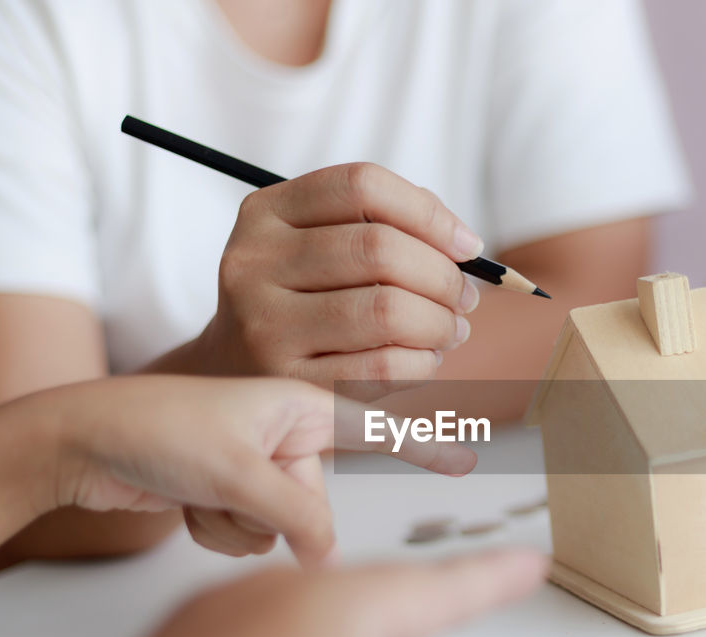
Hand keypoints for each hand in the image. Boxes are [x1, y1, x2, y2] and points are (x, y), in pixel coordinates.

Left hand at [50, 376, 475, 564]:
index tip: (469, 457)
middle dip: (268, 513)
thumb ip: (296, 515)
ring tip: (197, 492)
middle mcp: (283, 437)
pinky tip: (184, 504)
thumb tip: (325, 557)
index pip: (375, 428)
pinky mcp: (227, 494)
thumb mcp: (238, 472)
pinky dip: (214, 532)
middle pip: (314, 506)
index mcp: (300, 408)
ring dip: (235, 526)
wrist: (79, 442)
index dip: (424, 444)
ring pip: (279, 532)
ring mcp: (255, 468)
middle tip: (223, 487)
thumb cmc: (157, 430)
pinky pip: (247, 539)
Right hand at [196, 163, 483, 399]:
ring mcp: (265, 326)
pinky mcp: (289, 382)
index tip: (470, 246)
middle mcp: (253, 263)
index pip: (362, 185)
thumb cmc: (303, 300)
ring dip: (440, 323)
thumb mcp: (319, 245)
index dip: (430, 212)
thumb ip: (385, 225)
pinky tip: (426, 359)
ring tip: (451, 330)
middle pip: (379, 248)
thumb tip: (463, 243)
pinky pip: (382, 366)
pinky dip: (423, 363)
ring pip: (386, 310)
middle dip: (443, 276)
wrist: (235, 371)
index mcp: (265, 213)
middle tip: (466, 298)